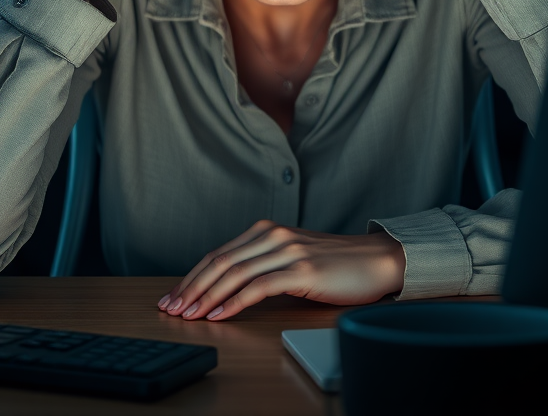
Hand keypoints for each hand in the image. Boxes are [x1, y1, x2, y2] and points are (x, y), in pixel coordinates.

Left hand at [157, 220, 405, 320]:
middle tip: (171, 309)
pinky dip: (234, 302)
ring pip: (234, 273)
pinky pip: (259, 287)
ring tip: (189, 315)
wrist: (376, 260)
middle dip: (191, 287)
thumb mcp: (293, 259)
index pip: (218, 254)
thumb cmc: (335, 264)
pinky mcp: (302, 269)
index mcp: (267, 231)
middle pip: (220, 262)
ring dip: (206, 296)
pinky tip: (220, 315)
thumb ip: (264, 264)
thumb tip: (227, 289)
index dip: (192, 276)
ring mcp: (287, 251)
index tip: (173, 296)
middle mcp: (274, 235)